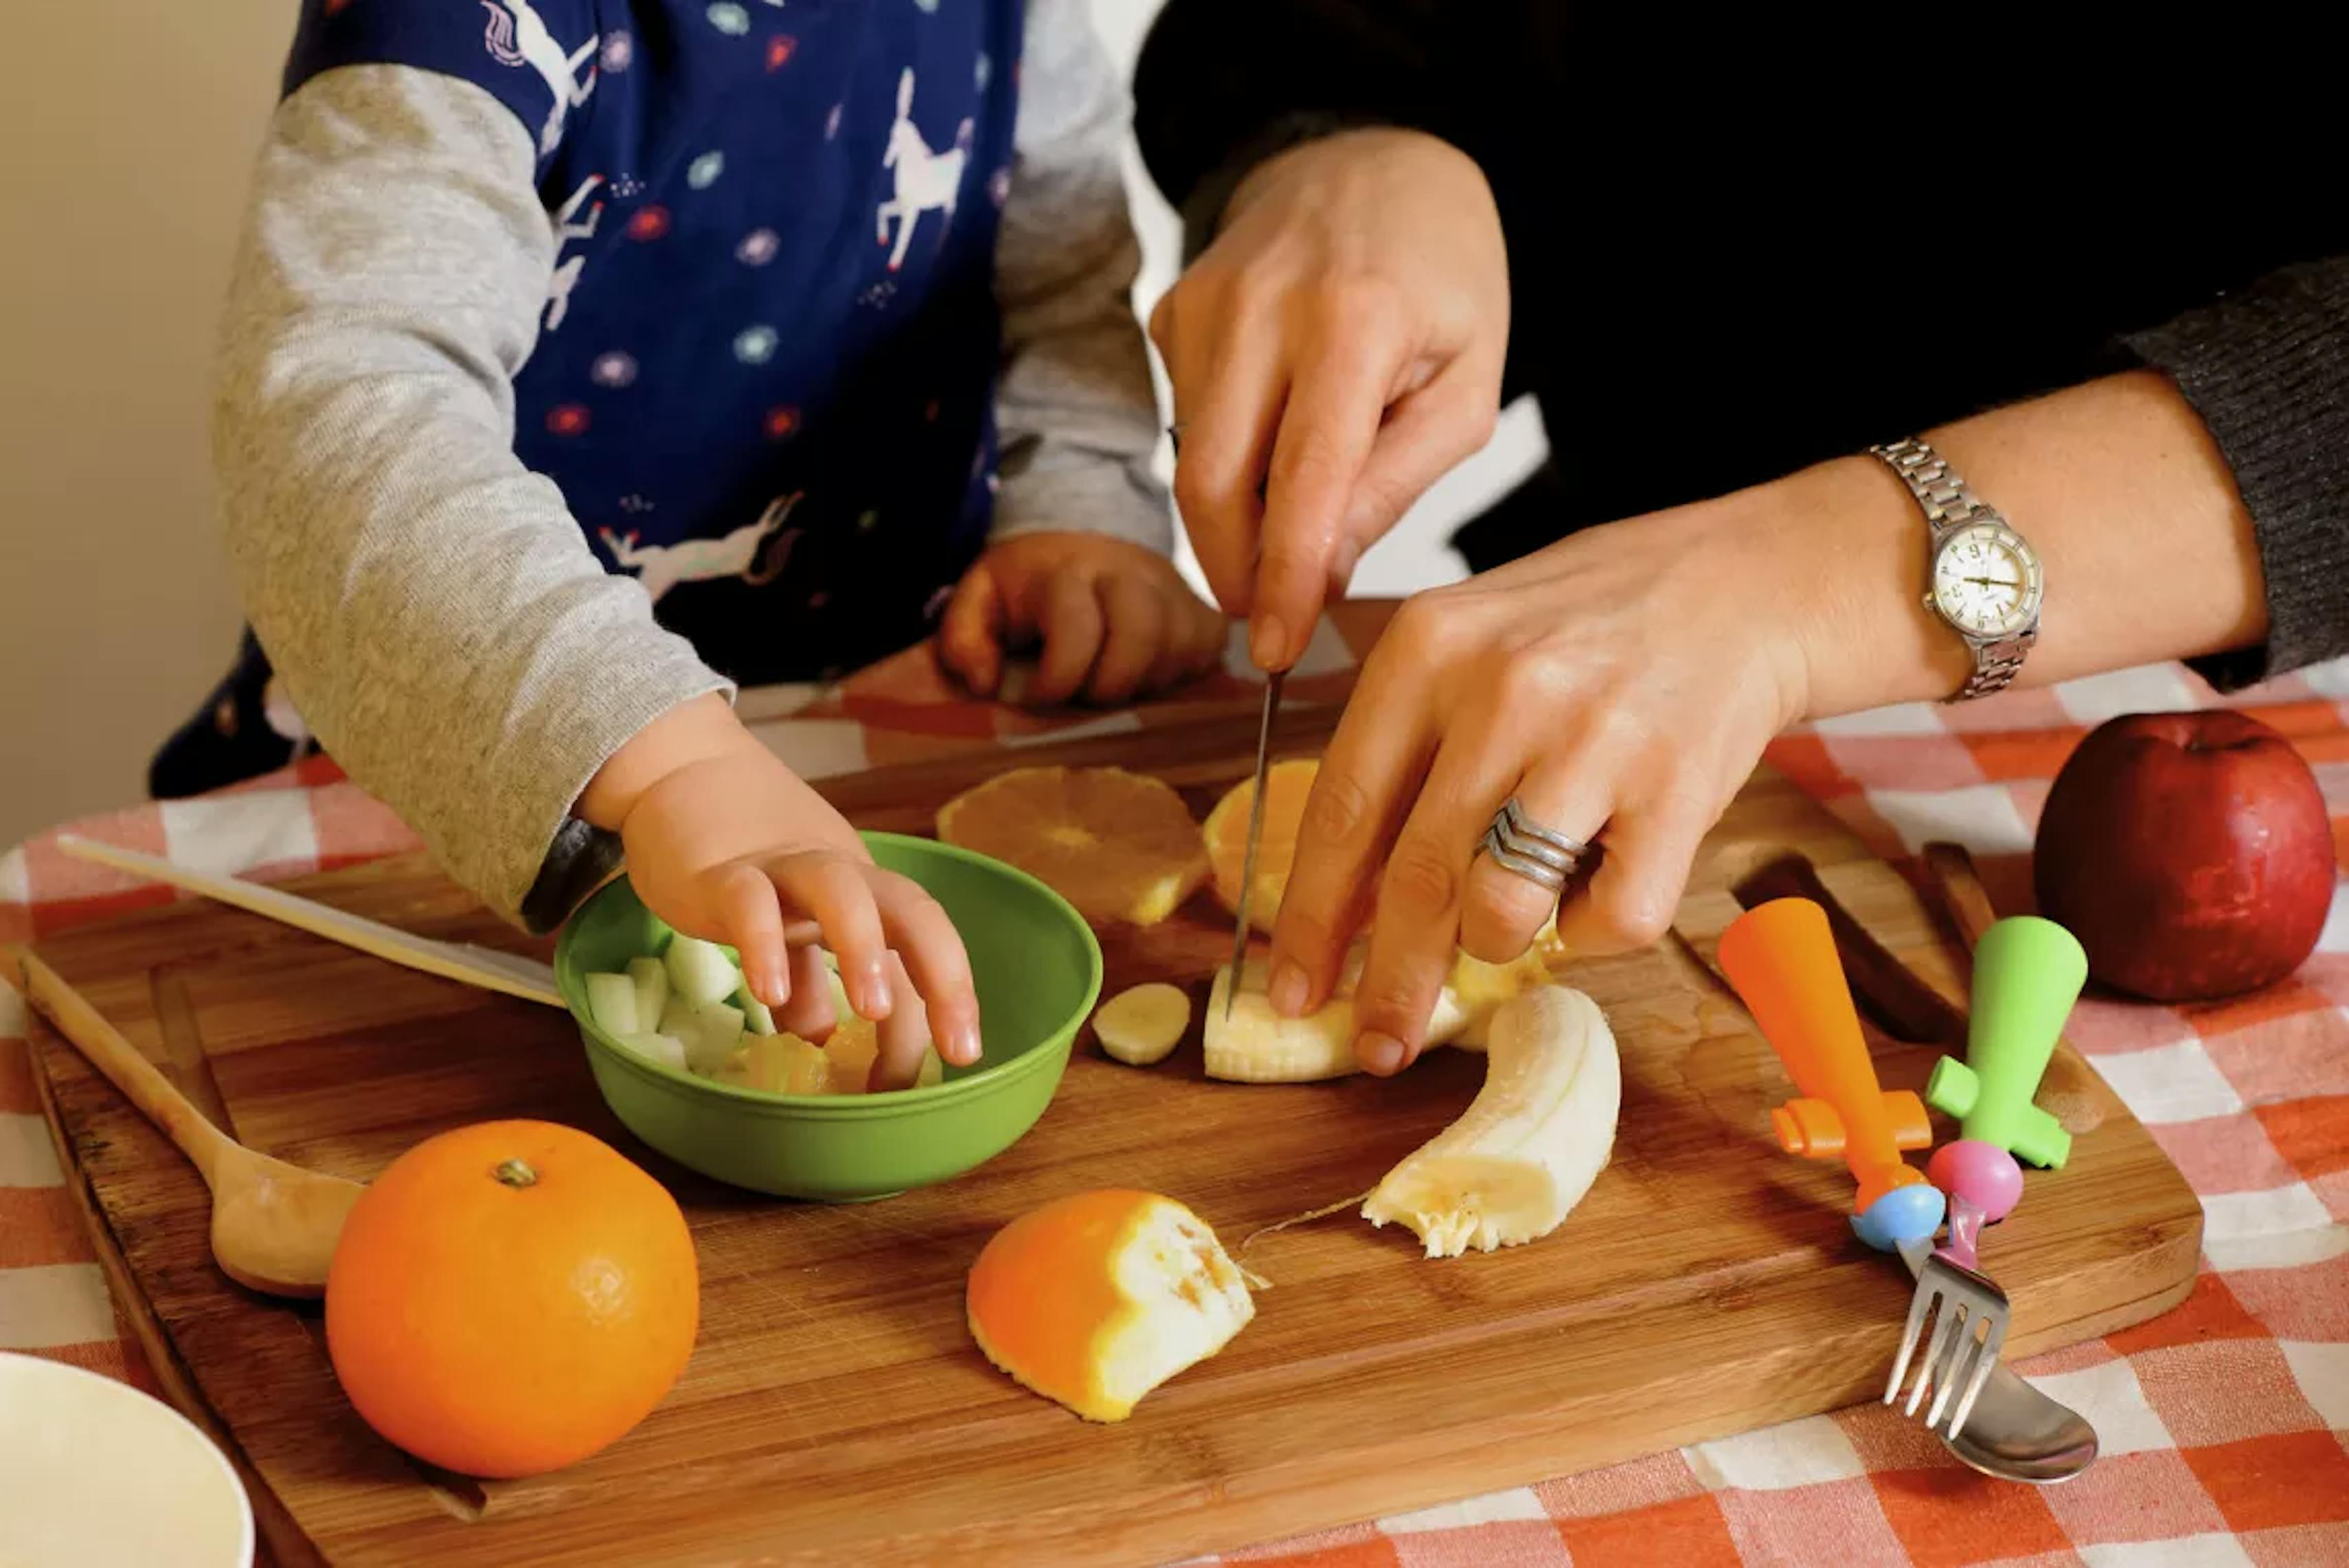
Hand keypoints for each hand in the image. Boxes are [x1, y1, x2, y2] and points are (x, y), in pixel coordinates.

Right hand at [578, 696, 980, 1088]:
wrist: (679, 772)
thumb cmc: (745, 856)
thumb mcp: (788, 921)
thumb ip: (806, 978)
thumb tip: (821, 1036)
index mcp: (863, 889)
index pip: (918, 944)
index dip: (944, 1000)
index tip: (957, 1057)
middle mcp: (837, 873)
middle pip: (909, 910)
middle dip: (944, 977)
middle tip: (958, 1048)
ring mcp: (780, 867)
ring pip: (839, 891)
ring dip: (863, 948)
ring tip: (872, 1012)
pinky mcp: (720, 872)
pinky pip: (749, 901)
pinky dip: (763, 943)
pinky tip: (770, 992)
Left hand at [938, 531, 1227, 705]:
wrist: (1087, 530)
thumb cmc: (1030, 581)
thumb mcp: (979, 597)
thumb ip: (962, 638)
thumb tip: (983, 683)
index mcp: (1069, 572)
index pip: (1076, 633)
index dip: (1056, 681)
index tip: (1039, 694)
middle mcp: (1131, 576)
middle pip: (1139, 642)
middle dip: (1105, 686)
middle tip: (1083, 691)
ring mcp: (1176, 593)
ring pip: (1175, 654)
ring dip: (1140, 684)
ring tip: (1110, 678)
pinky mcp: (1204, 615)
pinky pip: (1205, 659)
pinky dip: (1176, 677)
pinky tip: (1146, 673)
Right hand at [1150, 128, 1508, 669]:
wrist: (1374, 164)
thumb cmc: (1439, 279)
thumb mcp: (1464, 387)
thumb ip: (1394, 483)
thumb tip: (1318, 573)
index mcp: (1354, 320)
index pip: (1302, 480)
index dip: (1284, 576)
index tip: (1277, 647)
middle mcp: (1262, 305)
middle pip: (1211, 482)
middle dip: (1235, 571)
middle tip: (1269, 615)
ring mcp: (1203, 303)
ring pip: (1188, 461)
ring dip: (1232, 518)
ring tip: (1290, 511)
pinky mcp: (1171, 311)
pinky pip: (1184, 420)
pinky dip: (1225, 455)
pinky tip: (1272, 424)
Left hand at [1267, 486, 1821, 1076]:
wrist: (1742, 588)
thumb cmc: (1585, 629)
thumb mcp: (1466, 645)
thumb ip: (1399, 751)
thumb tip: (1335, 902)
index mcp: (1428, 647)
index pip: (1342, 810)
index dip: (1309, 918)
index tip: (1288, 989)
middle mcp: (1503, 690)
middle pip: (1415, 879)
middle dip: (1386, 984)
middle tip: (1374, 1047)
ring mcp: (1594, 741)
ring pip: (1502, 912)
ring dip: (1495, 943)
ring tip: (1516, 912)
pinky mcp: (1677, 791)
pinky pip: (1608, 922)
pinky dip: (1593, 931)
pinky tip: (1600, 884)